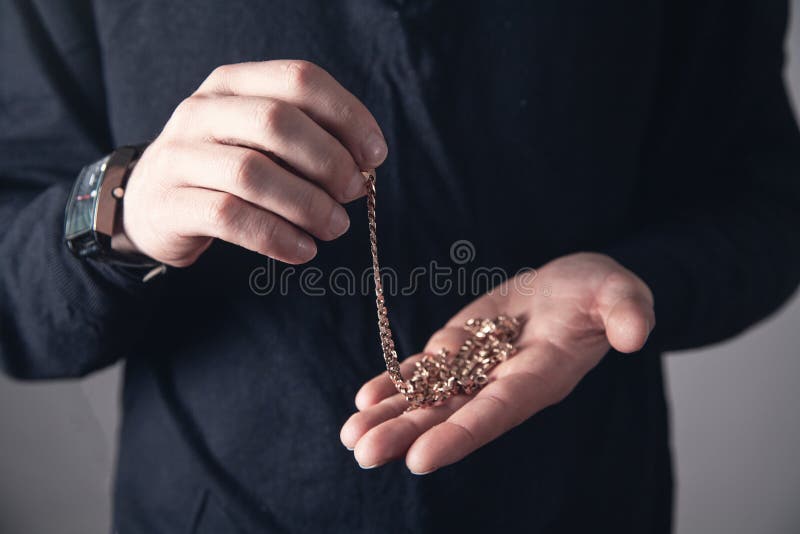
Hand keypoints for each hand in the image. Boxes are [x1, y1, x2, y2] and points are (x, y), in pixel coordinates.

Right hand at [120, 60, 386, 266]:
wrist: (149, 204)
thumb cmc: (224, 170)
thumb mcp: (260, 142)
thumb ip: (306, 142)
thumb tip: (363, 168)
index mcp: (233, 84)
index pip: (299, 79)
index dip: (347, 115)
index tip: (375, 156)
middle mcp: (202, 110)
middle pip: (277, 121)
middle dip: (328, 160)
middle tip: (354, 193)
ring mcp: (179, 156)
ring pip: (253, 173)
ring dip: (307, 204)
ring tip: (335, 227)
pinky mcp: (169, 204)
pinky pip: (230, 217)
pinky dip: (276, 237)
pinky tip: (303, 251)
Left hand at [340, 252, 654, 473]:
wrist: (571, 287)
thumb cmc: (598, 291)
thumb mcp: (619, 291)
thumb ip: (627, 311)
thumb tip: (636, 334)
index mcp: (540, 377)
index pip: (497, 411)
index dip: (460, 435)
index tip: (420, 458)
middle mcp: (503, 383)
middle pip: (452, 415)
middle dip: (408, 434)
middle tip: (364, 456)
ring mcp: (477, 368)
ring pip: (430, 399)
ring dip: (391, 417)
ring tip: (351, 437)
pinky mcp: (460, 349)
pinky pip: (424, 373)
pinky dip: (394, 386)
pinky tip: (364, 401)